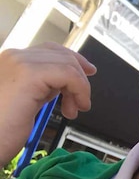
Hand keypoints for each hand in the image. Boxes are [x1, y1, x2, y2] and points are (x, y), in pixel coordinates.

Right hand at [0, 43, 94, 162]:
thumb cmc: (2, 128)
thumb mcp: (27, 99)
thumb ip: (43, 85)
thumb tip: (64, 81)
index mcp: (11, 60)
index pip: (50, 50)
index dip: (73, 60)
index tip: (88, 73)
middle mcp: (13, 56)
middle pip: (62, 54)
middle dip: (78, 78)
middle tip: (80, 103)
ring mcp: (19, 62)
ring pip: (67, 64)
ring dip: (80, 88)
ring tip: (75, 109)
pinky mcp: (29, 75)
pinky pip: (69, 74)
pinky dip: (80, 90)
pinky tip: (75, 108)